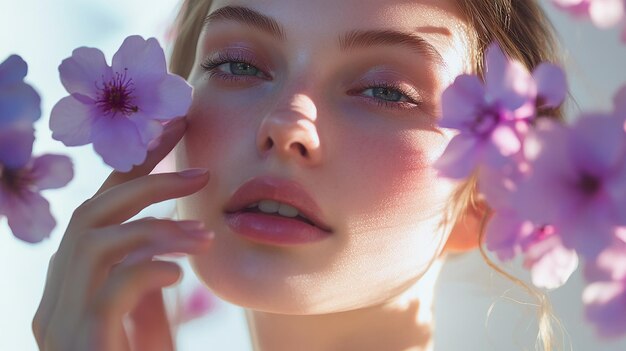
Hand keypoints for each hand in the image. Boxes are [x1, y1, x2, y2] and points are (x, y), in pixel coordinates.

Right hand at [32, 118, 212, 350]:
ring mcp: (59, 321)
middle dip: (145, 181)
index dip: (133, 168)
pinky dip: (148, 266)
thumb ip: (146, 276)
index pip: (99, 209)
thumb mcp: (146, 318)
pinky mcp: (79, 342)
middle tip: (200, 170)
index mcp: (72, 283)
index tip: (172, 132)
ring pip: (96, 240)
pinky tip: (179, 272)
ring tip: (204, 232)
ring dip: (156, 226)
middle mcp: (55, 296)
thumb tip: (172, 240)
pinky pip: (110, 286)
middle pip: (90, 213)